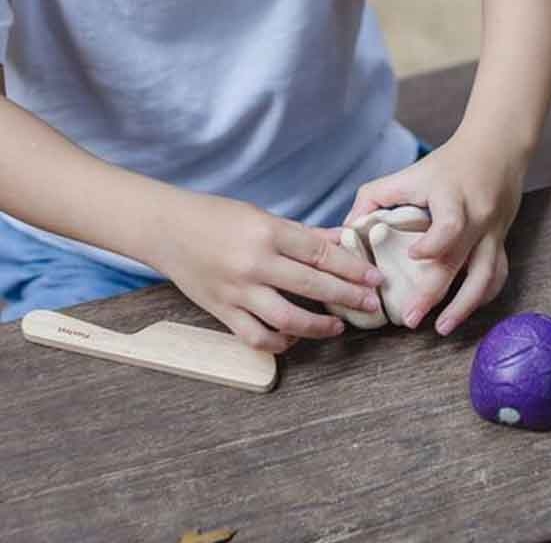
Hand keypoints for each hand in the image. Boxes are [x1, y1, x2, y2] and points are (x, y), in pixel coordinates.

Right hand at [149, 189, 384, 353]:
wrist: (167, 230)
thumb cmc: (218, 217)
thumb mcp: (264, 216)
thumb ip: (304, 234)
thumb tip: (343, 239)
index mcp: (268, 232)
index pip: (321, 253)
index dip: (353, 267)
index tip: (374, 277)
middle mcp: (254, 263)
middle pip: (312, 286)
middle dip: (348, 296)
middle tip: (371, 303)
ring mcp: (237, 291)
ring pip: (287, 319)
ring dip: (318, 326)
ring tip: (339, 326)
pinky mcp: (221, 312)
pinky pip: (256, 337)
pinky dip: (280, 342)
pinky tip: (296, 337)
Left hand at [344, 133, 524, 334]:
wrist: (497, 148)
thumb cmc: (448, 163)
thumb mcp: (410, 173)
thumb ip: (374, 197)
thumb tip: (348, 231)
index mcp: (453, 198)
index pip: (449, 225)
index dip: (433, 244)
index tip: (413, 256)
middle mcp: (477, 217)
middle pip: (460, 260)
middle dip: (434, 293)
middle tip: (410, 319)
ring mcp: (493, 232)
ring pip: (487, 275)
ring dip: (465, 306)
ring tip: (442, 328)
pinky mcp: (502, 240)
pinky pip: (497, 274)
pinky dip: (482, 296)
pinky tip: (465, 310)